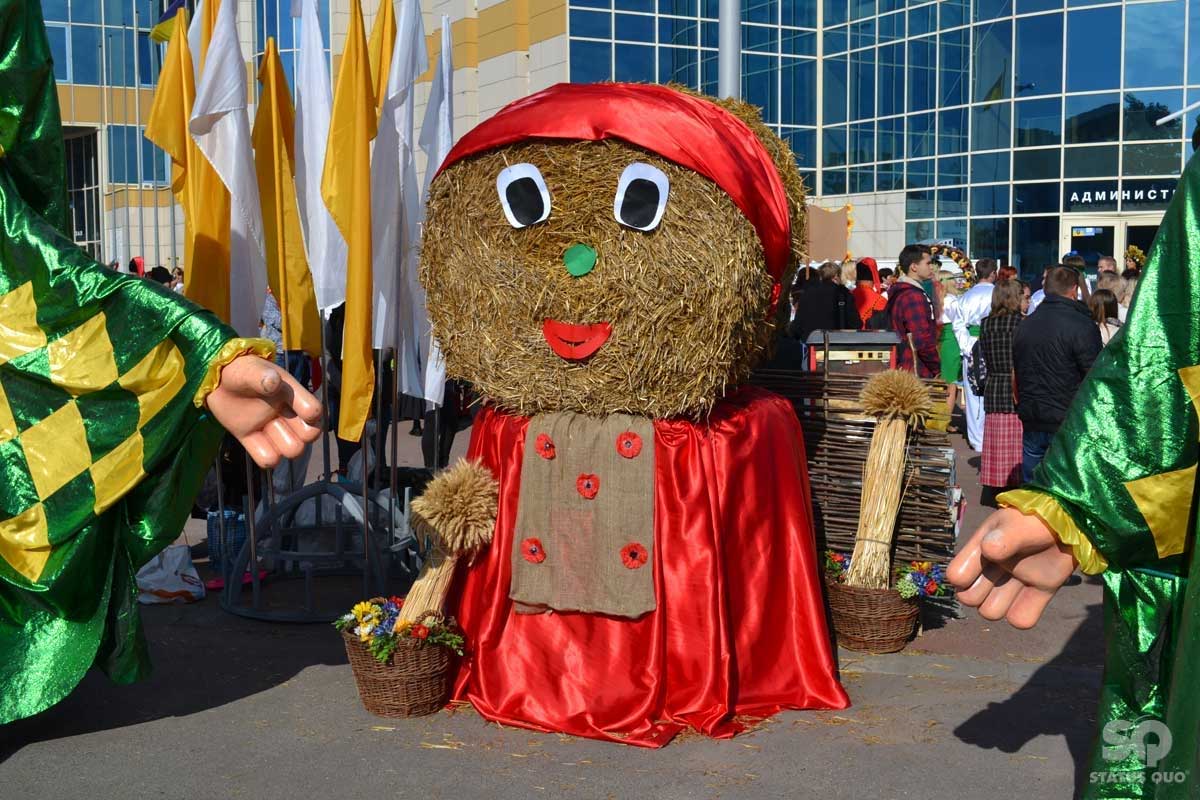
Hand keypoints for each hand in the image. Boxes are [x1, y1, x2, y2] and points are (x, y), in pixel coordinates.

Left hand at [206, 355, 322, 467]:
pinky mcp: (252, 439)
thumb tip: (274, 382)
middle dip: (300, 436)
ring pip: (291, 449)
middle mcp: (285, 413)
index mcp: (290, 395)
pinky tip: (254, 441)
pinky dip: (266, 457)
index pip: (314, 411)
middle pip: (308, 436)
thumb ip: (261, 376)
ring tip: (265, 430)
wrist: (215, 379)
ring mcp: (269, 428)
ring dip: (282, 445)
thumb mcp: (250, 370)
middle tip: (281, 424)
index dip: (311, 416)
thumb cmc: (238, 370)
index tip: (303, 412)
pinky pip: (267, 458)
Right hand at [947, 508, 1076, 628]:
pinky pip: (1021, 619)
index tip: (983, 564)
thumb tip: (988, 551)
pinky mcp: (1038, 593)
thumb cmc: (1036, 519)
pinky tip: (1032, 598)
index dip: (963, 578)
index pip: (957, 576)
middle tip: (997, 578)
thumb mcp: (1018, 524)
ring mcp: (1015, 582)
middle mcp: (994, 569)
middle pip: (971, 599)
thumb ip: (1005, 537)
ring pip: (992, 611)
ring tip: (1017, 586)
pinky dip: (1023, 616)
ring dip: (1000, 605)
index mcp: (981, 550)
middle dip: (979, 595)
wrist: (1070, 521)